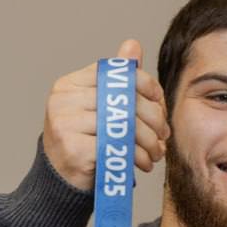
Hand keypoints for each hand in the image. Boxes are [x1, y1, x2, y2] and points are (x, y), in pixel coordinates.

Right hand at [42, 38, 170, 191]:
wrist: (62, 181)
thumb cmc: (84, 141)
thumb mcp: (99, 107)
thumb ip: (116, 79)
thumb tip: (133, 45)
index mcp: (69, 84)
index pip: (116, 74)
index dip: (145, 86)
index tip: (160, 103)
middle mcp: (62, 100)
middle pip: (122, 100)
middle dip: (152, 118)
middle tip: (164, 134)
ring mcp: (64, 124)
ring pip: (123, 125)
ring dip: (148, 141)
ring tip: (156, 152)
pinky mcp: (73, 149)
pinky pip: (116, 147)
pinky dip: (136, 157)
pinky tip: (143, 164)